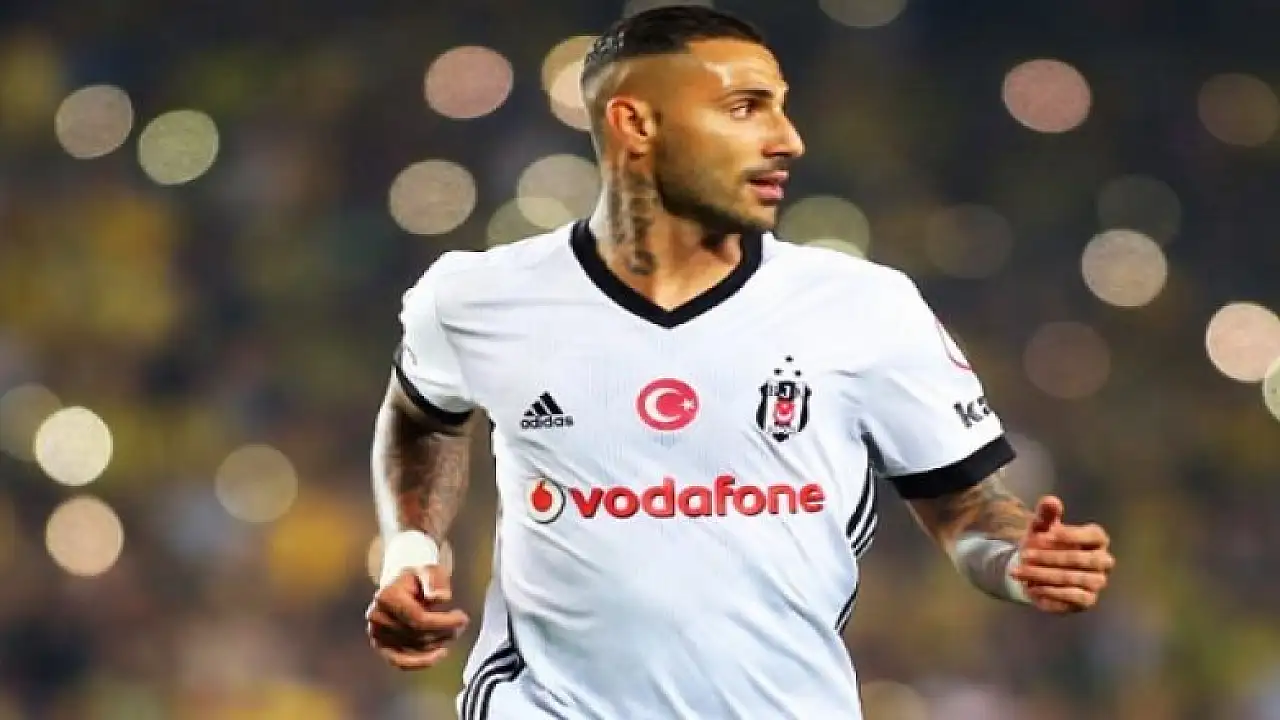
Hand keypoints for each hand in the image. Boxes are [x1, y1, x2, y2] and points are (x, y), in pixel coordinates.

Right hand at [366, 565, 468, 669]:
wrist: (402, 584)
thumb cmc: (419, 577)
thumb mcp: (430, 570)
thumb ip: (435, 581)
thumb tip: (441, 598)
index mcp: (387, 596)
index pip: (419, 619)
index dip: (444, 622)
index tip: (463, 618)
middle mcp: (376, 616)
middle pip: (418, 635)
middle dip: (445, 632)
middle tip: (461, 625)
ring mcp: (376, 633)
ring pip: (415, 649)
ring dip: (439, 643)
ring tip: (452, 632)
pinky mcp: (379, 645)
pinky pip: (400, 662)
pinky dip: (421, 662)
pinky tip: (440, 654)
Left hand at [1009, 496, 1114, 613]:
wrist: (1035, 569)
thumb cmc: (1043, 543)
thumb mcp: (1041, 526)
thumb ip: (1046, 513)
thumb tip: (1051, 501)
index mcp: (1097, 539)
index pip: (1093, 535)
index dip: (1071, 535)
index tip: (1045, 534)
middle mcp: (1103, 561)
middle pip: (1083, 560)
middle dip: (1050, 558)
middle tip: (1023, 555)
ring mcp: (1097, 582)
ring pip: (1074, 579)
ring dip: (1043, 575)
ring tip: (1018, 572)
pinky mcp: (1087, 600)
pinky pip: (1073, 598)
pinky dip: (1050, 593)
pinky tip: (1030, 588)